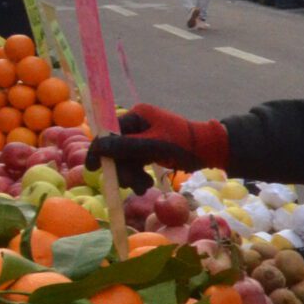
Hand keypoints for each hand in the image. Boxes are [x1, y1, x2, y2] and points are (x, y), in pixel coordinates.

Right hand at [90, 105, 226, 191]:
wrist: (210, 150)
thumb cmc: (184, 143)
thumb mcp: (153, 145)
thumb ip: (125, 146)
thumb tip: (97, 146)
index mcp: (137, 116)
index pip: (109, 133)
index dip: (99, 150)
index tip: (93, 168)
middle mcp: (137, 125)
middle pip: (117, 149)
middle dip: (122, 168)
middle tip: (127, 184)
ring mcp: (144, 139)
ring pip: (126, 160)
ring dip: (131, 176)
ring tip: (142, 187)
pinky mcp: (150, 151)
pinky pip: (136, 165)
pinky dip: (138, 176)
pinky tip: (145, 186)